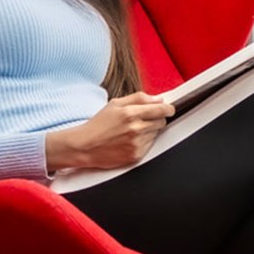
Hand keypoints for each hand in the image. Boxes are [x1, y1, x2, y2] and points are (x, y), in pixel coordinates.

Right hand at [45, 92, 174, 171]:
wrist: (85, 146)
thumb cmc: (98, 125)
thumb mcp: (115, 104)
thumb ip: (139, 98)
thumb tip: (159, 98)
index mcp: (130, 113)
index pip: (161, 109)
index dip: (168, 108)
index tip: (168, 109)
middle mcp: (135, 128)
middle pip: (161, 121)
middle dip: (156, 119)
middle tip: (142, 120)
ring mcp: (136, 143)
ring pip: (156, 134)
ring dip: (149, 131)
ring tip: (131, 131)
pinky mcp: (136, 155)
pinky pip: (150, 146)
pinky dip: (143, 142)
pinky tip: (129, 140)